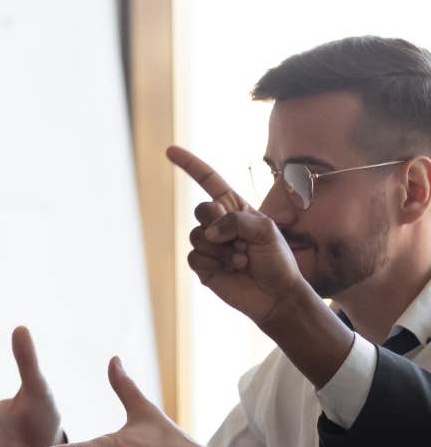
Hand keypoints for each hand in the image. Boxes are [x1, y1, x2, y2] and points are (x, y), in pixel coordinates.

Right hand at [169, 146, 312, 324]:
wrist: (276, 295)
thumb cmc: (277, 260)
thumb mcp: (266, 230)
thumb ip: (235, 221)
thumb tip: (209, 233)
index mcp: (236, 208)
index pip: (209, 181)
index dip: (190, 165)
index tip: (169, 150)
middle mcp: (220, 224)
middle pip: (201, 209)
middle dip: (218, 223)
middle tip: (240, 240)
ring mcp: (209, 245)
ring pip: (196, 235)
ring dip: (221, 250)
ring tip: (241, 260)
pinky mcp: (202, 265)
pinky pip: (193, 256)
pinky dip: (213, 263)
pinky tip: (231, 270)